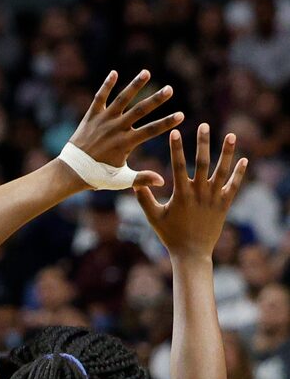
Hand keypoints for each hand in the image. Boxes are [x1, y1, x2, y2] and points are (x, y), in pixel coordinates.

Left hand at [67, 70, 181, 183]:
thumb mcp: (122, 180)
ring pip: (121, 99)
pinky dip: (106, 85)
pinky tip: (114, 73)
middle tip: (170, 89)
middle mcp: (115, 128)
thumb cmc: (98, 176)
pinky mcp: (91, 116)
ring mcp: (103, 120)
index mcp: (125, 143)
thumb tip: (162, 182)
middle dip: (156, 99)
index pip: (151, 131)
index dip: (167, 123)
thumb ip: (142, 179)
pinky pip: (100, 98)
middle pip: (139, 111)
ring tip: (146, 72)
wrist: (71, 170)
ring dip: (134, 85)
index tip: (181, 115)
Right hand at [135, 124, 247, 259]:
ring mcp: (214, 198)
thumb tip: (134, 183)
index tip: (175, 132)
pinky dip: (239, 173)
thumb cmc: (170, 235)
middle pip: (203, 163)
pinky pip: (233, 186)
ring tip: (231, 135)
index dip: (176, 148)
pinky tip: (244, 159)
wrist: (192, 253)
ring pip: (222, 171)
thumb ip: (144, 199)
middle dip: (203, 143)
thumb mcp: (153, 217)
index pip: (178, 166)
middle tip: (204, 125)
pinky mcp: (224, 205)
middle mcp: (199, 193)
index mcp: (181, 194)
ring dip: (227, 152)